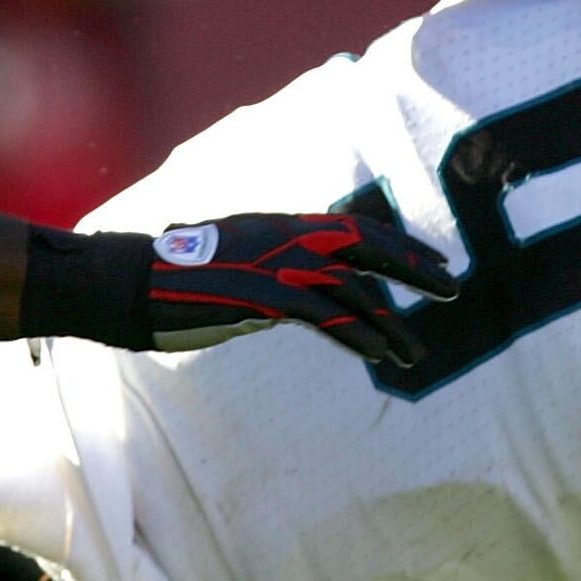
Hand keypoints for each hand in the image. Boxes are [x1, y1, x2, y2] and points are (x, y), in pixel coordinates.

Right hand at [140, 211, 458, 366]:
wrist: (129, 283)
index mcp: (278, 225)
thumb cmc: (173, 279)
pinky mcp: (261, 296)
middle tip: (452, 287)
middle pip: (364, 242)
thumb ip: (270, 272)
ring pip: (351, 285)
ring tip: (413, 354)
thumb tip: (296, 297)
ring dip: (388, 321)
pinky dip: (355, 334)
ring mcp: (273, 263)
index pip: (353, 227)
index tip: (433, 260)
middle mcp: (283, 236)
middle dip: (412, 264)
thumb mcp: (233, 267)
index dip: (397, 243)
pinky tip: (378, 355)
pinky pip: (322, 315)